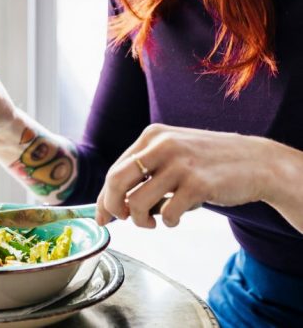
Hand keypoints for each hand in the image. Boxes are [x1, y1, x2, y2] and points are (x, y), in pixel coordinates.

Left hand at [95, 124, 271, 227]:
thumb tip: (112, 204)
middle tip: (124, 219)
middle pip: (116, 182)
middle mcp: (162, 146)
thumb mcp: (173, 154)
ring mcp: (180, 164)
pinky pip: (167, 214)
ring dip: (141, 221)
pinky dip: (168, 222)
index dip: (103, 198)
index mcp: (152, 136)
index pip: (114, 171)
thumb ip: (145, 171)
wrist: (257, 162)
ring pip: (137, 203)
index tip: (101, 217)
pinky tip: (178, 216)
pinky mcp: (198, 184)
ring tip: (155, 221)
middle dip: (113, 207)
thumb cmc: (209, 163)